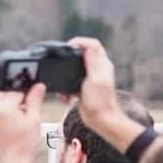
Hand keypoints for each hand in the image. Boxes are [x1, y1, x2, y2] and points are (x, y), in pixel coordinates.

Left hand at [0, 84, 47, 162]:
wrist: (13, 161)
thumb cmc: (24, 144)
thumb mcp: (35, 119)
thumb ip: (35, 100)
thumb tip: (38, 86)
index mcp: (4, 107)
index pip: (17, 90)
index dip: (29, 92)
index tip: (37, 96)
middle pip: (8, 93)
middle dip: (20, 97)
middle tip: (31, 109)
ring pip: (4, 101)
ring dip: (15, 104)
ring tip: (26, 118)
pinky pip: (1, 110)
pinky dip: (10, 111)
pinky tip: (19, 122)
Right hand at [68, 36, 144, 154]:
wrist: (100, 120)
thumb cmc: (99, 101)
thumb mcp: (95, 78)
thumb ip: (92, 60)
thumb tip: (86, 44)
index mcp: (102, 64)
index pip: (92, 44)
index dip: (79, 42)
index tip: (67, 47)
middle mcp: (98, 69)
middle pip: (83, 53)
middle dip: (70, 56)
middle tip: (60, 61)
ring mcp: (91, 78)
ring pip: (75, 67)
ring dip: (66, 72)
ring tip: (61, 79)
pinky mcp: (84, 87)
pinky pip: (71, 81)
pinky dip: (65, 86)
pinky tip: (64, 94)